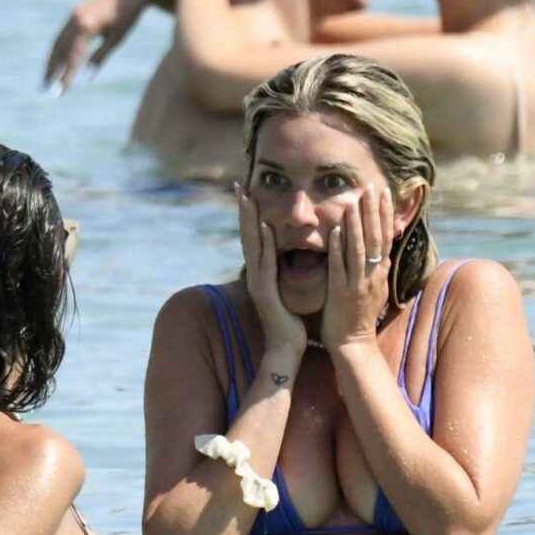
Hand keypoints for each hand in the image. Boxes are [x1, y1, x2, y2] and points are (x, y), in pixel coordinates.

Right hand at [43, 0, 161, 92]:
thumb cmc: (127, 16)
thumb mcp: (116, 39)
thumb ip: (100, 56)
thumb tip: (87, 75)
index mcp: (87, 25)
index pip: (73, 56)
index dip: (66, 75)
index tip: (61, 91)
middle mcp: (76, 18)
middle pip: (60, 48)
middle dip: (52, 69)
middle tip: (45, 88)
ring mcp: (74, 14)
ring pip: (58, 40)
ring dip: (51, 60)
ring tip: (47, 77)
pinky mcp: (76, 12)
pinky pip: (63, 33)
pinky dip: (58, 48)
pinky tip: (56, 61)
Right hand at [235, 183, 306, 356]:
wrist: (285, 349)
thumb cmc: (290, 322)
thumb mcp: (288, 291)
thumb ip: (286, 273)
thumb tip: (294, 257)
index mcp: (262, 273)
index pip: (254, 238)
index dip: (250, 216)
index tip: (249, 193)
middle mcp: (255, 274)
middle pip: (247, 236)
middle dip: (244, 211)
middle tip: (239, 186)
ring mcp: (257, 282)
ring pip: (252, 244)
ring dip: (249, 220)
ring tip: (247, 197)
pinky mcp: (264, 292)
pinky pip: (265, 263)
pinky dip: (263, 244)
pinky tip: (264, 226)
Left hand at [321, 186, 392, 350]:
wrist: (353, 344)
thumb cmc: (359, 316)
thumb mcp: (373, 288)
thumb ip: (375, 268)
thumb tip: (381, 250)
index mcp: (379, 272)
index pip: (384, 236)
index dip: (384, 213)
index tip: (382, 191)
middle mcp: (372, 275)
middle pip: (375, 237)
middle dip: (373, 210)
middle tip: (370, 186)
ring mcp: (357, 284)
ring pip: (358, 249)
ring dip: (356, 224)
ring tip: (353, 201)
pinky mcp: (341, 293)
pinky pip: (340, 267)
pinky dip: (339, 248)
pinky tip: (336, 231)